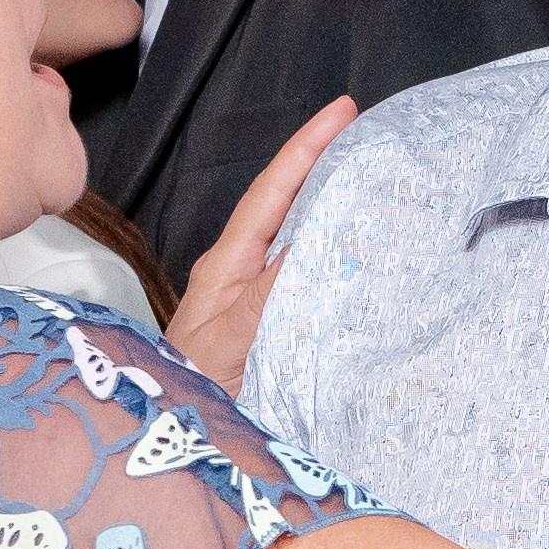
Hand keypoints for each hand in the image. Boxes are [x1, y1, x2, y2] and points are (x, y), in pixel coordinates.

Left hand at [165, 96, 359, 392]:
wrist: (180, 436)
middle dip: (320, 161)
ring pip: (295, 233)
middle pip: (283, 202)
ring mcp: (252, 295)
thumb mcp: (231, 343)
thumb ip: (270, 295)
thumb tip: (311, 243)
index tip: (341, 112)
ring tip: (368, 172)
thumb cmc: (195, 394)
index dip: (305, 149)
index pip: (270, 193)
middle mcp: (239, 271)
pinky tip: (355, 246)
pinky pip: (304, 270)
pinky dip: (330, 247)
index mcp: (227, 265)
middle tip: (364, 129)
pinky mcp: (268, 321)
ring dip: (328, 200)